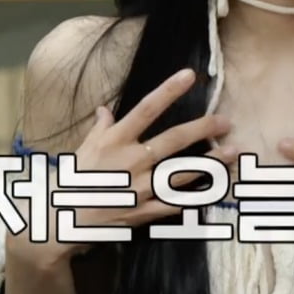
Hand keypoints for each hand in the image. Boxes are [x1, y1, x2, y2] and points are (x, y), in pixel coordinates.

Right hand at [12, 68, 237, 260]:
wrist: (60, 218)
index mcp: (116, 140)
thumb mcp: (85, 147)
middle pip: (173, 140)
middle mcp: (131, 161)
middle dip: (202, 128)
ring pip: (182, 172)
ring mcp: (139, 188)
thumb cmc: (73, 179)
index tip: (190, 75)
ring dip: (211, 162)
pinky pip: (175, 204)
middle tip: (226, 120)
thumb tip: (106, 109)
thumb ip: (101, 127)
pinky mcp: (143, 212)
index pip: (147, 108)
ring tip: (233, 151)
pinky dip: (195, 197)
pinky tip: (216, 189)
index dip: (169, 90)